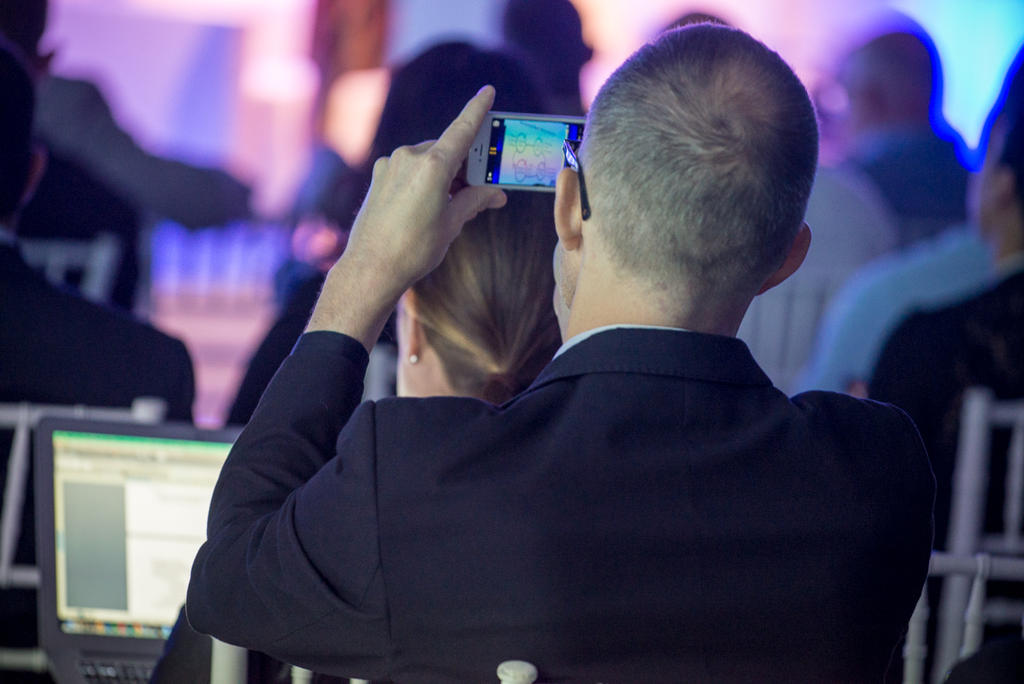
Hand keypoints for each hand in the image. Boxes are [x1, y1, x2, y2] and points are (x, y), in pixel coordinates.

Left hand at [307, 86, 506, 348]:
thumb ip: (475, 201)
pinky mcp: (378, 175)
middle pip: (446, 150)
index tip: (487, 90)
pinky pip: (408, 170)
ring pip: (426, 160)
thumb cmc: (415, 248)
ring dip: (442, 175)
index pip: (463, 129)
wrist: (371, 269)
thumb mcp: (453, 224)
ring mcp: (390, 164)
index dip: (478, 109)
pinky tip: (423, 207)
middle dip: (464, 166)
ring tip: (448, 207)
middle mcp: (410, 157)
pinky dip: (422, 180)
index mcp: (434, 165)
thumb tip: (496, 194)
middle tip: (479, 190)